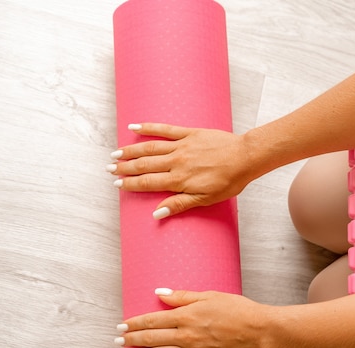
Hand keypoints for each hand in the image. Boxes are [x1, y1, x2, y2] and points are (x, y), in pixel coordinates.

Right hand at [108, 123, 254, 217]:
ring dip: (131, 150)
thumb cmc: (229, 180)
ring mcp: (182, 146)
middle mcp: (177, 162)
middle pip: (145, 164)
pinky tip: (135, 127)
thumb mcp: (206, 199)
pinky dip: (149, 128)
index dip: (131, 183)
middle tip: (109, 168)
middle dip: (125, 167)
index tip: (117, 184)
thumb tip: (157, 213)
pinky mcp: (190, 133)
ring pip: (150, 147)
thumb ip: (180, 204)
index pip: (149, 182)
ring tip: (115, 152)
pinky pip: (165, 130)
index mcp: (180, 180)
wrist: (245, 157)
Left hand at [116, 289, 267, 347]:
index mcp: (187, 315)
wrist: (257, 330)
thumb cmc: (236, 309)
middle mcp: (186, 335)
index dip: (135, 323)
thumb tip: (160, 293)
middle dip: (130, 339)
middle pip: (151, 339)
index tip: (122, 324)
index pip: (153, 320)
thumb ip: (182, 296)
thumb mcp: (209, 295)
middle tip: (117, 340)